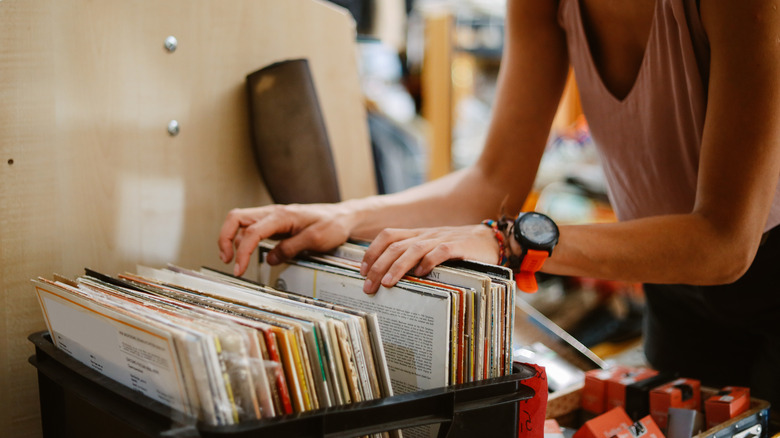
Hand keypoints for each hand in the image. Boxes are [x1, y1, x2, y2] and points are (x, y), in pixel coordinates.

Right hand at [218, 203, 353, 275]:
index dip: (241, 252)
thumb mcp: (316, 239)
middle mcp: (273, 213)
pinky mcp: (275, 224)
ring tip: (236, 261)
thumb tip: (270, 259)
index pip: (251, 232)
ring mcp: (273, 218)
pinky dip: (244, 241)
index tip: (239, 269)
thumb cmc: (333, 225)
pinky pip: (252, 229)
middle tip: (227, 261)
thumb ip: (291, 248)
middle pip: (236, 218)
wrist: (344, 217)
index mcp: (281, 215)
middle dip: (225, 239)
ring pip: (241, 223)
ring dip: (233, 240)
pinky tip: (248, 254)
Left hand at [359, 224, 500, 293]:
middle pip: (395, 246)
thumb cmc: (459, 250)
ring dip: (397, 266)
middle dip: (378, 266)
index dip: (372, 251)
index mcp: (418, 235)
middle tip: (368, 286)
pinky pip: (440, 252)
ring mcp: (442, 239)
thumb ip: (415, 258)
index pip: (388, 236)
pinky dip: (428, 262)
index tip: (362, 270)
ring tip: (386, 283)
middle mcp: (426, 235)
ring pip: (413, 249)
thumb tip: (388, 277)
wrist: (491, 240)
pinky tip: (420, 274)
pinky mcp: (459, 246)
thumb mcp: (432, 250)